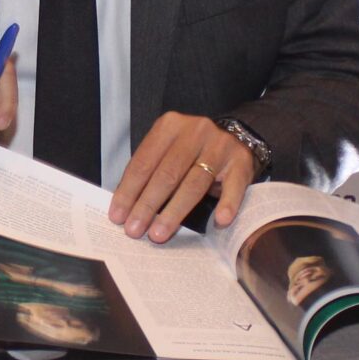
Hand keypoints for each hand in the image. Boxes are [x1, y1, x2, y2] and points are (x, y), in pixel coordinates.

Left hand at [108, 113, 254, 242]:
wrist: (237, 137)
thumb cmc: (193, 150)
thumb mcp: (168, 149)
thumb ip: (149, 170)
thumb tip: (125, 206)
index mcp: (170, 126)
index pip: (144, 162)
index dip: (129, 191)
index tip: (118, 215)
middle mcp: (195, 132)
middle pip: (167, 174)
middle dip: (147, 205)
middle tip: (135, 229)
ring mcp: (220, 147)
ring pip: (194, 183)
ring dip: (175, 212)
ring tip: (159, 233)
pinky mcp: (241, 163)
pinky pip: (234, 186)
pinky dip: (227, 204)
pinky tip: (219, 221)